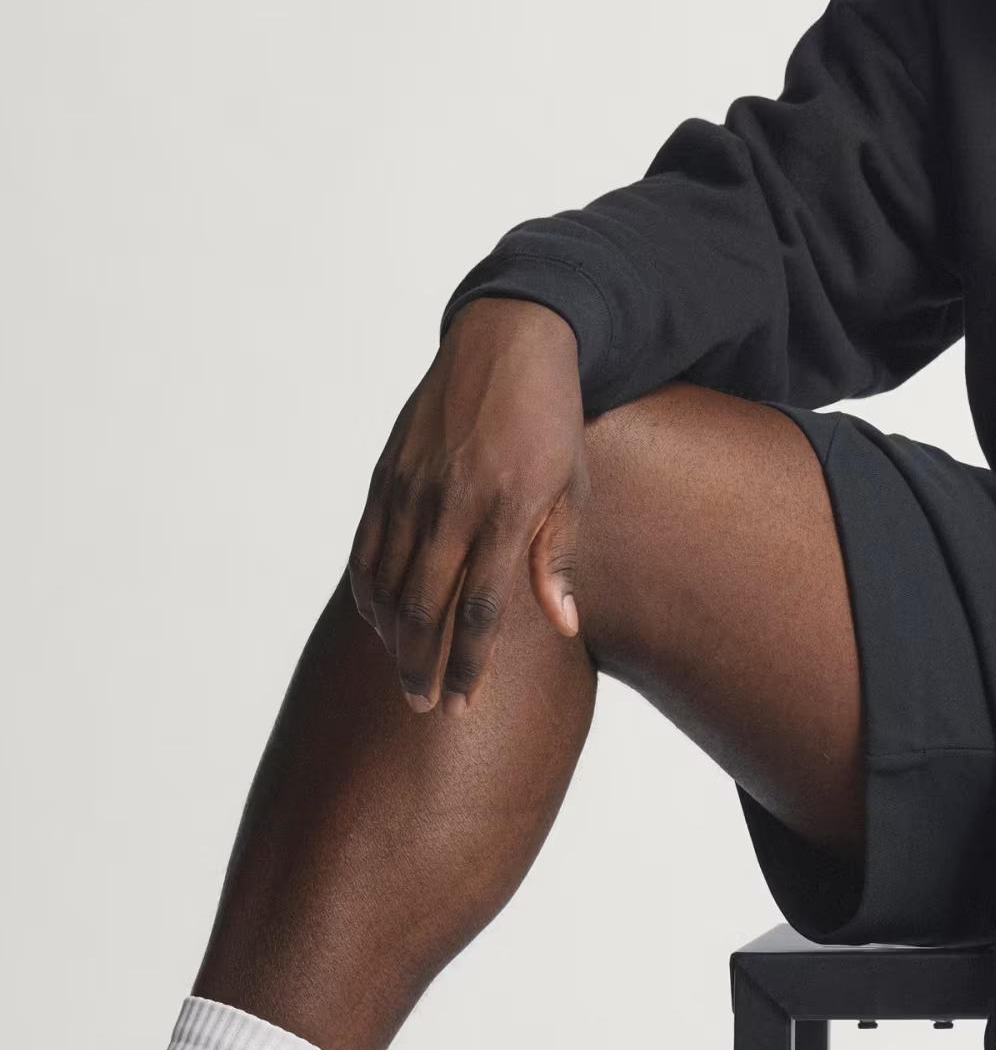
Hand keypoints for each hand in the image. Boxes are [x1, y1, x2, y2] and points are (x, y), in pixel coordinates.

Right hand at [348, 297, 588, 714]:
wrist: (507, 341)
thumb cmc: (552, 419)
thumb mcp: (573, 484)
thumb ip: (558, 556)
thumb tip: (563, 625)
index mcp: (507, 508)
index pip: (481, 608)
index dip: (470, 664)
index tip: (464, 706)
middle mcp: (452, 502)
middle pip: (426, 607)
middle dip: (423, 666)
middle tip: (426, 708)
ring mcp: (412, 488)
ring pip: (387, 583)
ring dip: (392, 638)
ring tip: (406, 674)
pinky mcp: (386, 474)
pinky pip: (367, 548)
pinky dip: (370, 593)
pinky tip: (381, 621)